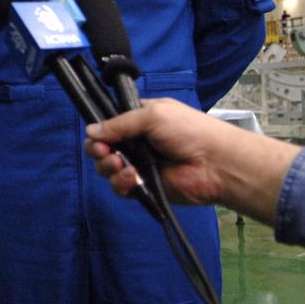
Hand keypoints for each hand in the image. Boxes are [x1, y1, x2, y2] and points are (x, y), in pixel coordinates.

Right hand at [84, 98, 226, 205]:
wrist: (215, 163)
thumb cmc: (188, 131)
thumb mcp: (152, 115)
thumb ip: (119, 123)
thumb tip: (89, 131)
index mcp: (139, 120)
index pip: (109, 124)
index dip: (99, 130)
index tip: (97, 135)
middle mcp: (136, 142)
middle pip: (102, 148)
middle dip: (98, 150)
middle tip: (105, 152)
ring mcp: (139, 165)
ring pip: (107, 168)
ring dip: (108, 166)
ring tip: (120, 164)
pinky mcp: (143, 187)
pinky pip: (120, 187)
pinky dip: (121, 183)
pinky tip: (133, 177)